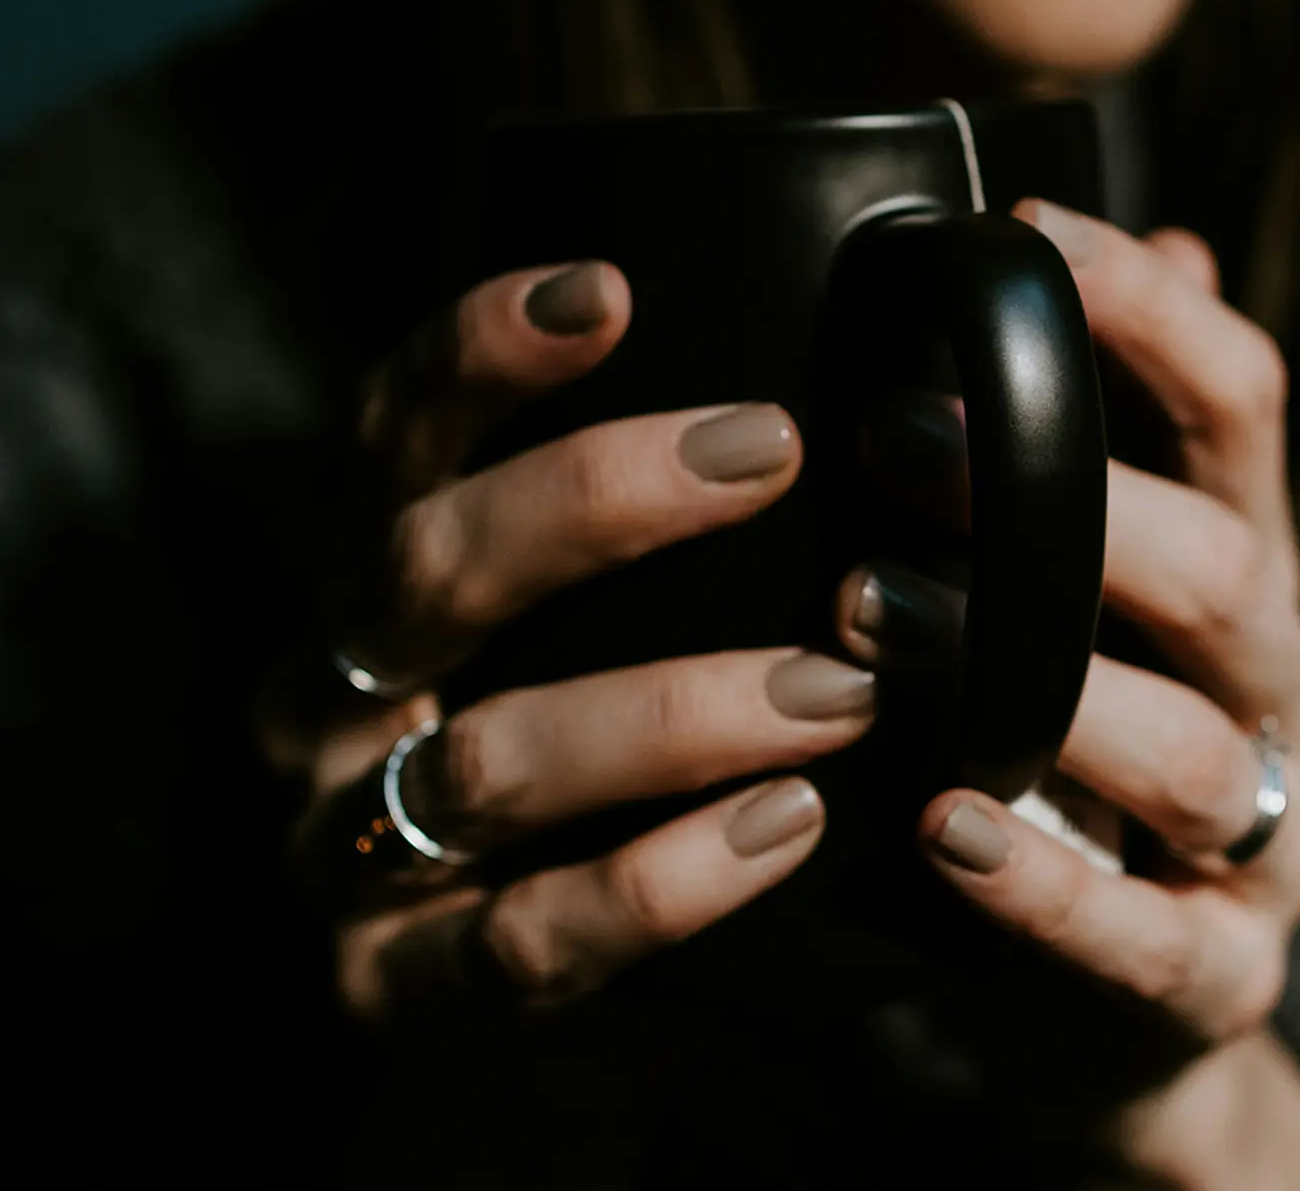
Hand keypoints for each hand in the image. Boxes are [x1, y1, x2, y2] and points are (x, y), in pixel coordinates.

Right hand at [254, 261, 872, 1025]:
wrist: (540, 1011)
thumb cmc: (622, 766)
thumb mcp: (644, 624)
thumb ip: (739, 520)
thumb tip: (969, 358)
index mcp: (380, 576)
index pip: (394, 431)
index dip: (479, 350)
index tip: (611, 287)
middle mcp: (330, 692)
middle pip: (424, 566)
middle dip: (597, 496)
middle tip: (773, 448)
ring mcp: (344, 848)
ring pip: (484, 758)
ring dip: (672, 710)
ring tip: (840, 686)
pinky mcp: (397, 987)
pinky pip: (525, 934)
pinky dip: (662, 880)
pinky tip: (786, 827)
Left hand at [844, 201, 1299, 1165]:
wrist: (1123, 1021)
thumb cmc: (1070, 762)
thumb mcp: (1083, 601)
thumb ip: (1092, 442)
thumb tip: (1137, 229)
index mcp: (1249, 573)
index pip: (1246, 407)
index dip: (1151, 309)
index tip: (1022, 228)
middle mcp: (1285, 693)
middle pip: (1232, 571)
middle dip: (1070, 501)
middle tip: (892, 440)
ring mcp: (1271, 847)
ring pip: (1194, 754)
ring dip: (1036, 682)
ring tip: (870, 620)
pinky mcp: (1219, 979)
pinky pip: (1149, 937)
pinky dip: (1047, 885)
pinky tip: (942, 824)